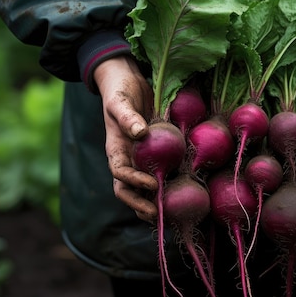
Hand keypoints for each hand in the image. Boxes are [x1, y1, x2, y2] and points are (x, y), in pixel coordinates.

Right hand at [94, 56, 157, 222]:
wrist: (127, 82)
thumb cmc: (121, 91)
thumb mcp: (121, 101)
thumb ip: (128, 117)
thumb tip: (140, 134)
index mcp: (115, 149)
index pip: (120, 173)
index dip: (134, 182)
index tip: (153, 184)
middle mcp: (126, 158)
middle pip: (126, 190)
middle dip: (139, 204)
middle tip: (157, 215)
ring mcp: (139, 158)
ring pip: (141, 188)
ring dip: (151, 201)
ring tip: (166, 214)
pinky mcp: (153, 154)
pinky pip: (157, 172)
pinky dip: (165, 185)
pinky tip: (180, 193)